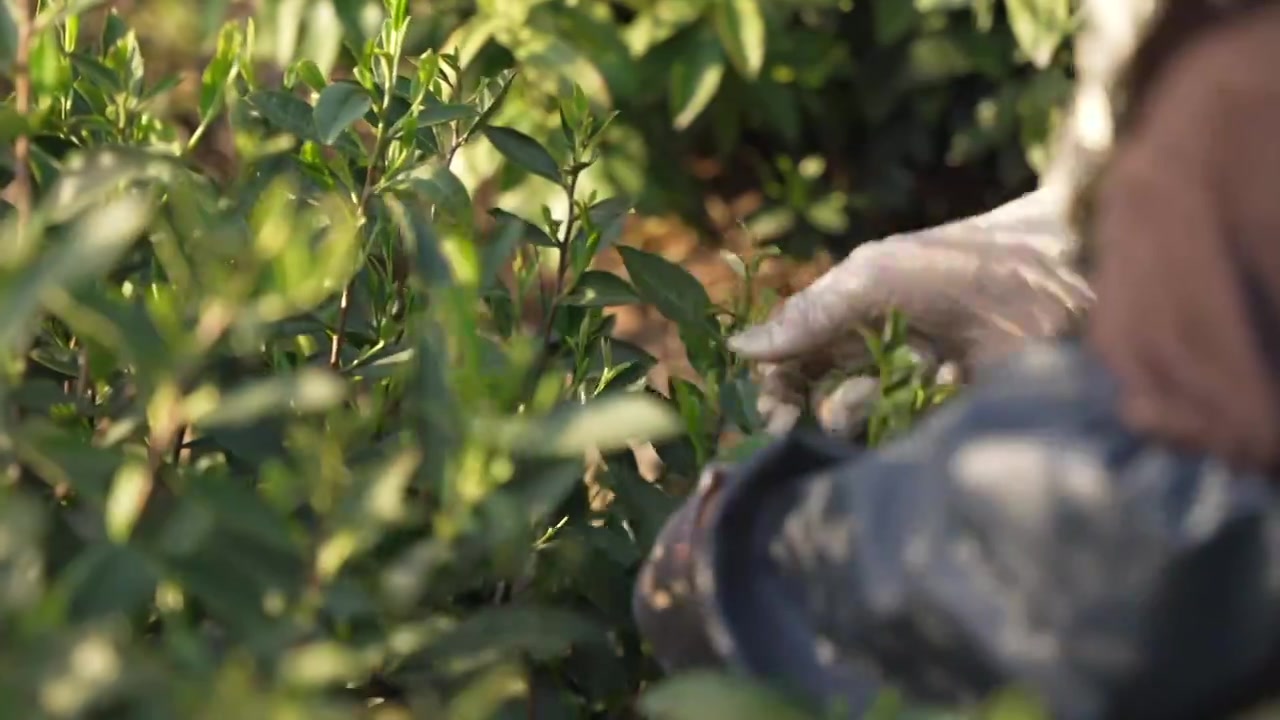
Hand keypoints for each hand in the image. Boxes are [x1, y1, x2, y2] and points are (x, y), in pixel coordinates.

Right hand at [729, 188, 1093, 437]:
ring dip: (853, 410)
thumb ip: (809, 313)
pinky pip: (905, 437)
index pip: (794, 356)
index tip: (768, 409)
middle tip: (787, 425)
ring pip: (856, 419)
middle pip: (816, 392)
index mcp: (854, 310)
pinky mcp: (952, 414)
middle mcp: (880, 349)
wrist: (1062, 275)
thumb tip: (740, 347)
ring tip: (868, 396)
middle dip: (798, 408)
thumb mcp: (874, 277)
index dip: (774, 382)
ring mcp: (916, 384)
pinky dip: (904, 422)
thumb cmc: (963, 265)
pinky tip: (926, 393)